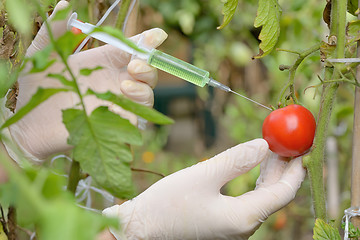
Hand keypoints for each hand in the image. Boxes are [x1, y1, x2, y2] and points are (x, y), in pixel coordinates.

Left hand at [7, 1, 166, 161]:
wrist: (30, 123)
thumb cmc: (37, 88)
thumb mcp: (42, 55)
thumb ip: (54, 30)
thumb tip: (65, 4)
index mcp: (103, 62)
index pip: (132, 49)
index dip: (147, 42)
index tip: (157, 36)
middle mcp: (114, 82)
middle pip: (146, 73)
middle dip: (148, 66)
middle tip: (134, 65)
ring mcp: (116, 104)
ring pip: (146, 95)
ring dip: (144, 89)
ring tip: (126, 86)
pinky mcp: (114, 124)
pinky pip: (135, 119)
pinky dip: (133, 111)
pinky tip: (116, 106)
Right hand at [103, 139, 305, 239]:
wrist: (141, 230)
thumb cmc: (167, 204)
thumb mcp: (203, 175)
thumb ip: (236, 160)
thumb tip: (264, 145)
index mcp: (243, 217)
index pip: (283, 192)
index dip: (296, 169)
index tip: (303, 148)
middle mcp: (243, 228)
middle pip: (274, 196)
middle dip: (283, 168)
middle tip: (288, 144)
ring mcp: (233, 229)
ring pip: (261, 199)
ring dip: (268, 174)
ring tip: (273, 151)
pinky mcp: (223, 225)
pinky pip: (247, 203)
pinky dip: (254, 183)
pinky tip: (252, 169)